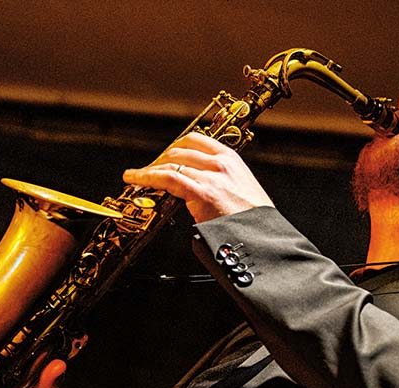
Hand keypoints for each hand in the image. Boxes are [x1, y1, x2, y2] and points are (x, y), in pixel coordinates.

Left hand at [122, 132, 273, 222]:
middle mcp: (221, 163)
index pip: (195, 140)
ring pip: (170, 164)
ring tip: (135, 177)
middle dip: (158, 159)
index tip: (163, 156)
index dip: (174, 147)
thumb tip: (197, 184)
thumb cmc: (253, 220)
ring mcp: (212, 176)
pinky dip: (146, 177)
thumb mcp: (241, 189)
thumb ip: (221, 181)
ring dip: (149, 170)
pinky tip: (134, 179)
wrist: (263, 237)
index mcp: (232, 159)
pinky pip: (167, 178)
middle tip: (147, 171)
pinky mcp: (202, 192)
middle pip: (178, 150)